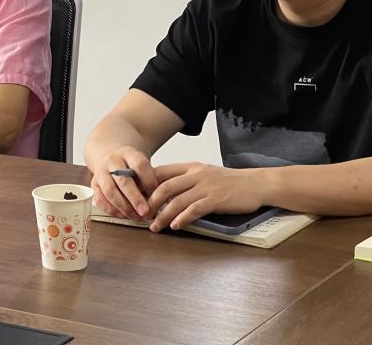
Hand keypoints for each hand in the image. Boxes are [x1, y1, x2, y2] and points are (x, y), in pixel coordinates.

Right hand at [90, 146, 159, 220]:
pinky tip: (123, 215)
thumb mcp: (142, 164)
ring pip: (110, 191)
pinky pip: (100, 199)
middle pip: (123, 180)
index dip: (149, 181)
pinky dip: (112, 210)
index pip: (139, 165)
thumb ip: (150, 178)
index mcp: (128, 153)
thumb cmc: (130, 165)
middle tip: (145, 212)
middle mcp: (112, 161)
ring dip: (124, 207)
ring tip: (136, 217)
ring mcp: (101, 172)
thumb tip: (161, 200)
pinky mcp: (93, 184)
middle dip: (135, 199)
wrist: (108, 157)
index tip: (157, 195)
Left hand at [147, 162, 263, 231]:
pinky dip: (182, 218)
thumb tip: (164, 190)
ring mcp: (205, 186)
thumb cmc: (229, 181)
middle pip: (164, 187)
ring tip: (155, 226)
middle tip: (142, 215)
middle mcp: (195, 174)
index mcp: (190, 167)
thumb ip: (186, 179)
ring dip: (163, 215)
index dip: (146, 185)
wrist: (256, 183)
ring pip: (177, 201)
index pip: (160, 172)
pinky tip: (175, 226)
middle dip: (150, 203)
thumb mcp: (204, 173)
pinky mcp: (216, 199)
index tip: (137, 197)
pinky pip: (194, 209)